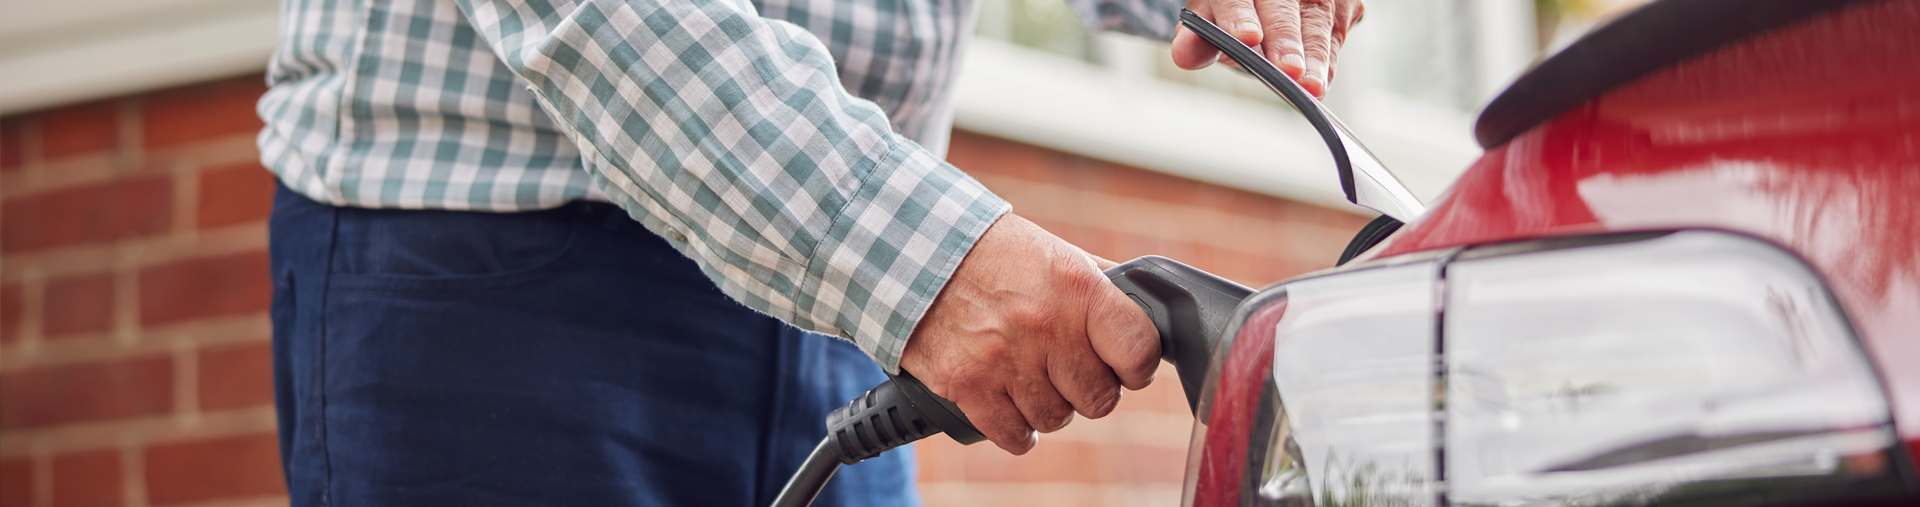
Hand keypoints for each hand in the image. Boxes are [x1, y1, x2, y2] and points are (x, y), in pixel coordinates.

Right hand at [898, 214, 1157, 453]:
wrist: (914, 251)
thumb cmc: (991, 253)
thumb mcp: (1055, 253)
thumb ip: (1102, 285)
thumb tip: (1148, 308)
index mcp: (1077, 288)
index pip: (1138, 351)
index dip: (1138, 366)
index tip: (1126, 365)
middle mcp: (1045, 327)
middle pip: (1099, 399)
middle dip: (1089, 389)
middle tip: (1069, 370)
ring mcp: (1005, 360)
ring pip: (1056, 419)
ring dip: (1048, 406)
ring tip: (1031, 378)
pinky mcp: (967, 385)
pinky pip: (1014, 435)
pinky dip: (1016, 428)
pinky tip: (1009, 403)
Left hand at [1171, 0, 1364, 97]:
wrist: (1265, 2)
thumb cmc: (1235, 10)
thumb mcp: (1209, 19)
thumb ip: (1199, 39)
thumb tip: (1184, 56)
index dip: (1238, 15)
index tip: (1246, 39)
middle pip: (1283, 4)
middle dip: (1285, 38)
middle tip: (1287, 70)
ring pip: (1319, 16)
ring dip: (1315, 55)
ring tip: (1309, 86)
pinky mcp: (1344, 0)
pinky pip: (1338, 29)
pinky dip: (1328, 58)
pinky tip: (1321, 80)